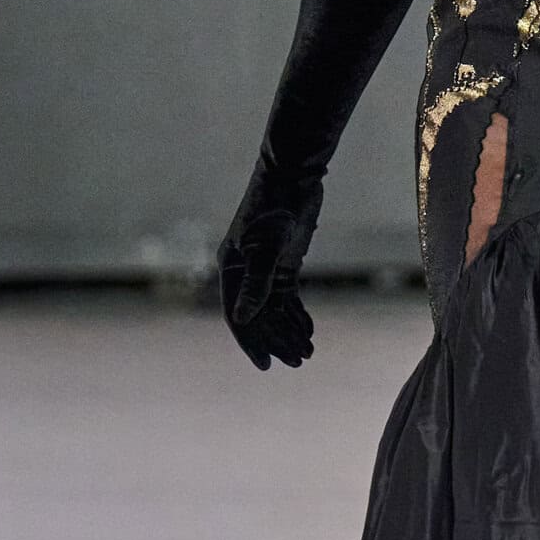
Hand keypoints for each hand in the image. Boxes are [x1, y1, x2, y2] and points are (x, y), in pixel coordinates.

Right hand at [218, 181, 321, 370]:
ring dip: (289, 331)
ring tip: (308, 352)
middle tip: (299, 361)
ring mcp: (263, 267)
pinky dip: (298, 314)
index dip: (251, 342)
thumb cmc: (276, 204)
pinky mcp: (283, 263)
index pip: (237, 315)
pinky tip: (309, 330)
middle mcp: (243, 271)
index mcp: (231, 267)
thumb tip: (244, 318)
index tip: (267, 365)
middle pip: (258, 316)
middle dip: (277, 341)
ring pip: (274, 309)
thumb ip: (257, 282)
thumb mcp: (268, 246)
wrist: (293, 174)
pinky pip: (287, 297)